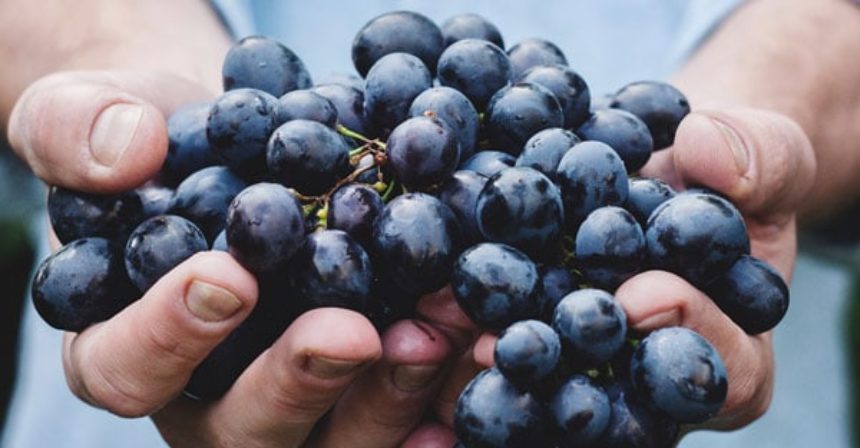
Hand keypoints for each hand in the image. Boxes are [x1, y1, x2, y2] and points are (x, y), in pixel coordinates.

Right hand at [8, 70, 471, 446]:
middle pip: (242, 431)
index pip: (126, 370)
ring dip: (389, 396)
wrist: (243, 146)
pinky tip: (478, 363)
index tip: (229, 276)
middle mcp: (209, 397)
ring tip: (437, 333)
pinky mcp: (361, 391)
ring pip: (332, 441)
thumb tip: (126, 151)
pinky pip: (399, 420)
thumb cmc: (158, 141)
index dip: (170, 336)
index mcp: (126, 346)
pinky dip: (441, 398)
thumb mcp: (92, 112)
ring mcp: (292, 405)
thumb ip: (77, 128)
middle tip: (352, 333)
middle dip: (300, 384)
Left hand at [472, 108, 815, 431]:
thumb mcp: (768, 153)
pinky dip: (468, 308)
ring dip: (498, 348)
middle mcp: (650, 371)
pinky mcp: (535, 324)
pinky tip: (429, 286)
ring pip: (547, 373)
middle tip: (515, 344)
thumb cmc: (729, 170)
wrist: (666, 163)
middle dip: (566, 364)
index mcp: (731, 351)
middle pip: (618, 394)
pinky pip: (502, 326)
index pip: (723, 370)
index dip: (689, 335)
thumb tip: (706, 150)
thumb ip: (760, 156)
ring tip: (450, 323)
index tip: (646, 296)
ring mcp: (588, 357)